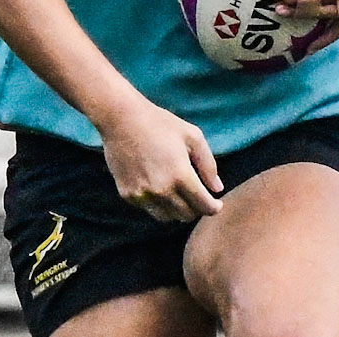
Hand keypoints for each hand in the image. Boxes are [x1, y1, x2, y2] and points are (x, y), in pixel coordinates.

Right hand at [95, 98, 222, 222]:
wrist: (121, 119)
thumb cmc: (160, 124)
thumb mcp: (192, 136)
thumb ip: (208, 165)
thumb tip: (217, 189)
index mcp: (181, 176)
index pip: (204, 206)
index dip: (214, 208)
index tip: (216, 204)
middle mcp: (162, 190)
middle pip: (186, 215)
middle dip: (196, 209)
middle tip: (198, 197)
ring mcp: (143, 195)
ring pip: (167, 217)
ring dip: (177, 210)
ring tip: (179, 195)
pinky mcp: (128, 195)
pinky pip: (149, 209)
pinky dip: (158, 204)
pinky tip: (159, 188)